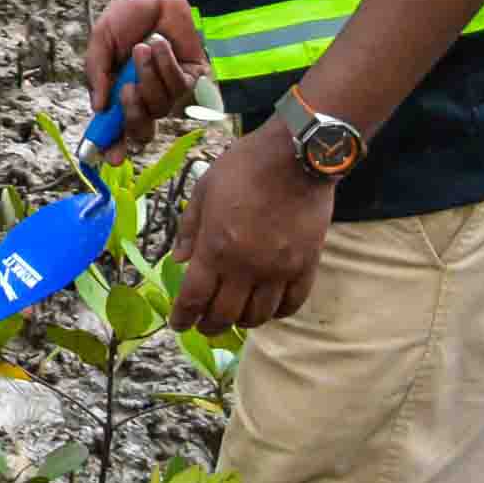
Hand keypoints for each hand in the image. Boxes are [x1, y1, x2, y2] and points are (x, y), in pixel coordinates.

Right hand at [85, 0, 201, 150]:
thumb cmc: (129, 11)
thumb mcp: (102, 39)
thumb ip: (97, 73)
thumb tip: (99, 108)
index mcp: (121, 88)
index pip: (117, 127)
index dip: (112, 145)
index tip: (110, 157)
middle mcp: (147, 94)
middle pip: (142, 129)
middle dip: (133, 113)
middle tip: (126, 90)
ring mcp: (171, 89)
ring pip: (161, 108)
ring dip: (149, 78)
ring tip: (144, 47)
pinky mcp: (196, 79)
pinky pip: (181, 89)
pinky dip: (167, 67)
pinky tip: (161, 45)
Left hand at [169, 133, 336, 334]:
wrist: (295, 157)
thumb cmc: (244, 167)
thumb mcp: (204, 190)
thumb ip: (189, 229)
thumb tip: (177, 261)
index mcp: (216, 247)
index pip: (194, 298)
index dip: (182, 317)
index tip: (177, 325)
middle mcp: (246, 266)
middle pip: (224, 315)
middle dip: (208, 325)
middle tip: (202, 325)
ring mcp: (279, 270)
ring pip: (258, 316)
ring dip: (241, 322)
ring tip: (233, 317)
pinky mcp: (306, 266)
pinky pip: (291, 304)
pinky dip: (276, 313)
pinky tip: (267, 308)